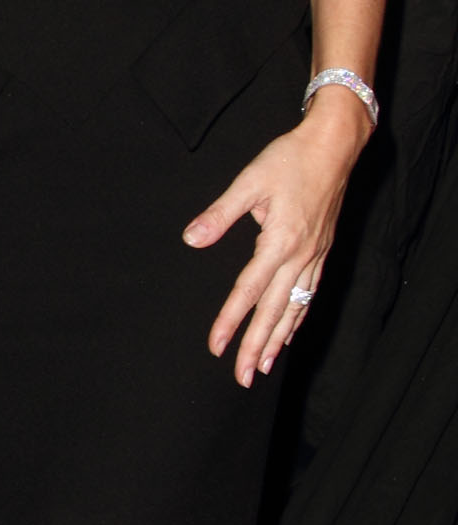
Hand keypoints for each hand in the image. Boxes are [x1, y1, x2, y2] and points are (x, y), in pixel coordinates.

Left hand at [184, 90, 369, 384]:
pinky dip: (298, 318)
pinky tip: (289, 333)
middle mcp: (301, 256)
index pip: (249, 291)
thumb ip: (220, 214)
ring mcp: (315, 257)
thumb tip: (191, 239)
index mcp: (280, 242)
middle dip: (257, 347)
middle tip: (243, 378)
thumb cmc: (289, 160)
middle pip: (275, 311)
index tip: (216, 347)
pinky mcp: (322, 252)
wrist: (333, 146)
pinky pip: (309, 294)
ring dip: (278, 340)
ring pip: (295, 308)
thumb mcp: (249, 182)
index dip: (231, 321)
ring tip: (264, 367)